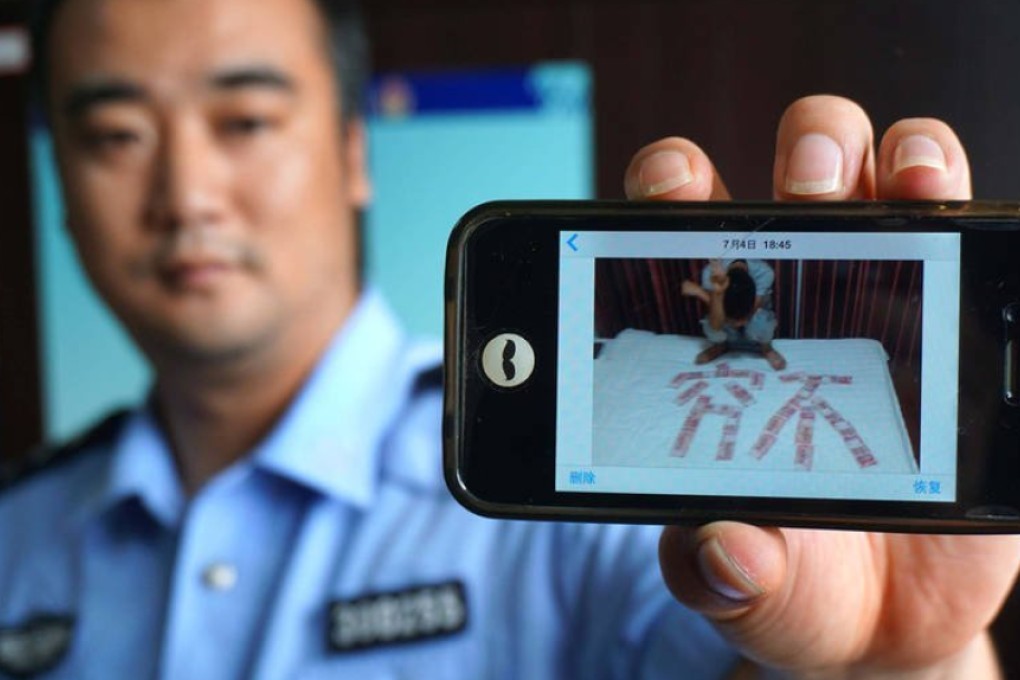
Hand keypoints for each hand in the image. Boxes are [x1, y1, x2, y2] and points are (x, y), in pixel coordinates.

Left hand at [624, 95, 1019, 677]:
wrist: (888, 610)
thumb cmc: (794, 578)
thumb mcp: (747, 583)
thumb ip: (722, 571)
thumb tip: (725, 550)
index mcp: (720, 335)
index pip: (679, 228)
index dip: (672, 186)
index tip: (673, 192)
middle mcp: (799, 295)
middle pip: (795, 171)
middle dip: (803, 153)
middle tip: (807, 191)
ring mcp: (889, 295)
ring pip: (887, 173)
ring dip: (897, 157)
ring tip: (912, 187)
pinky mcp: (962, 319)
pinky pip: (969, 228)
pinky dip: (969, 204)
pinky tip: (973, 232)